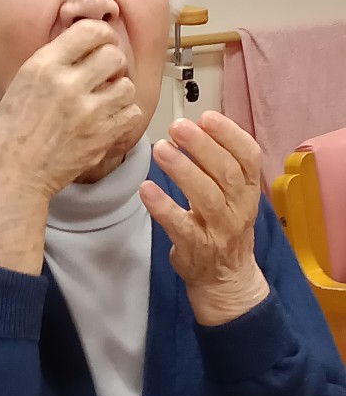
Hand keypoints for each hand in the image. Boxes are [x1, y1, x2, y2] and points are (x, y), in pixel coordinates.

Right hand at [0, 20, 142, 274]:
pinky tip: (109, 120)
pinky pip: (131, 114)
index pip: (90, 31)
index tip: (102, 43)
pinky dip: (124, 116)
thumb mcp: (18, 84)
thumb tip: (72, 52)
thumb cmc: (4, 135)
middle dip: (112, 64)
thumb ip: (48, 66)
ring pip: (127, 86)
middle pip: (114, 56)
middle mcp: (68, 84)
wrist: (8, 175)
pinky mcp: (101, 137)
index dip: (102, 36)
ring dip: (119, 91)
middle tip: (105, 75)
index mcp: (43, 66)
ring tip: (106, 100)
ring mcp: (87, 112)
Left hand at [139, 111, 269, 325]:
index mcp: (249, 189)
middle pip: (226, 173)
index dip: (229, 134)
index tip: (206, 116)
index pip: (249, 157)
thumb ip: (218, 163)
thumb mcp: (233, 194)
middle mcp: (239, 208)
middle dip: (202, 146)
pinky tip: (146, 188)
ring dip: (183, 170)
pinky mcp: (196, 248)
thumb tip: (193, 126)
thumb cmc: (223, 225)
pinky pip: (180, 225)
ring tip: (160, 148)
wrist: (226, 279)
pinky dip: (163, 206)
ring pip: (206, 197)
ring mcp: (219, 230)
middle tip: (177, 127)